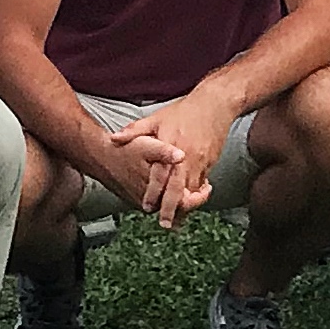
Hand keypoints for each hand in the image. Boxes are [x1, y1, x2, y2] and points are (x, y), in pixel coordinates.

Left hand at [111, 99, 227, 227]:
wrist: (215, 104)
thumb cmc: (184, 111)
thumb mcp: (157, 118)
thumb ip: (135, 130)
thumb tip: (113, 139)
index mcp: (170, 147)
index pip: (160, 175)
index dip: (153, 193)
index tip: (146, 207)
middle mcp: (186, 158)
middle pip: (179, 189)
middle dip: (172, 209)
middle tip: (165, 224)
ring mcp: (200, 161)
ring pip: (192, 190)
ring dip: (185, 206)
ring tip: (177, 220)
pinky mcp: (210, 162)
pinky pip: (202, 183)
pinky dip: (196, 194)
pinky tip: (190, 202)